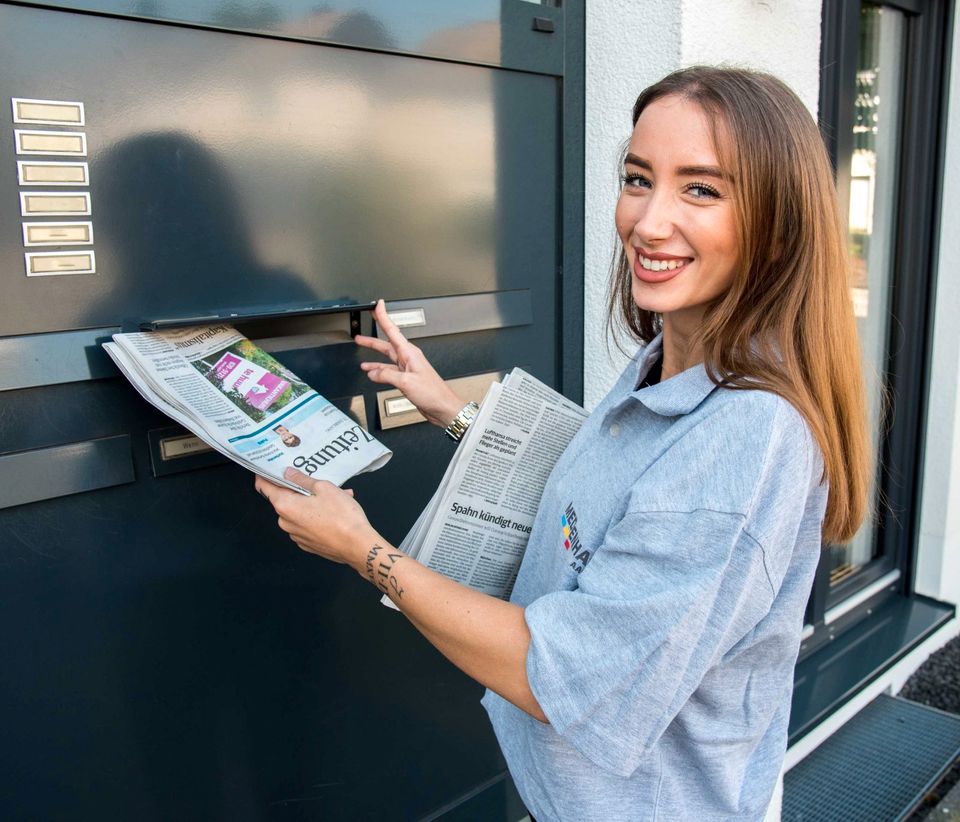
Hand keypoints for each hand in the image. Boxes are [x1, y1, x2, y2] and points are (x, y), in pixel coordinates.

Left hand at [254, 468, 377, 573]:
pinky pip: (307, 524)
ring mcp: (296, 535)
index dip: (264, 474)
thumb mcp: (323, 487)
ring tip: (336, 496)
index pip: (264, 486)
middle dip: (300, 489)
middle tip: (317, 481)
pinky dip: (317, 516)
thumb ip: (302, 479)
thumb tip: (288, 473)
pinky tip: (336, 512)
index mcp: (285, 506)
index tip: (268, 466)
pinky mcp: (307, 543)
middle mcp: (286, 522)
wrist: (357, 545)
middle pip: (285, 499)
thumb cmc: (341, 516)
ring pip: (299, 512)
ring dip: (312, 502)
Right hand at [355, 299, 464, 427]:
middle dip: (373, 335)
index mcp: (410, 353)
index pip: (392, 330)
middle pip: (386, 342)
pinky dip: (379, 370)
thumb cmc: (432, 392)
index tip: (378, 305)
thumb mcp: (406, 382)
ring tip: (361, 346)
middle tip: (363, 327)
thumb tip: (373, 372)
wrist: (442, 406)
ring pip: (386, 356)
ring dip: (373, 353)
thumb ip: (386, 375)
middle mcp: (408, 358)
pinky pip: (389, 370)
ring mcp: (407, 368)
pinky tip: (371, 372)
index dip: (383, 316)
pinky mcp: (407, 378)